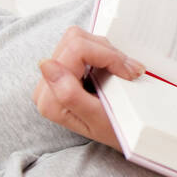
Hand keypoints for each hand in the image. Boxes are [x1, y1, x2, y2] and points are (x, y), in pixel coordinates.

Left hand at [32, 25, 144, 150]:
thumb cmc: (116, 132)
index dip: (108, 56)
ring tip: (122, 70)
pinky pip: (78, 44)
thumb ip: (69, 95)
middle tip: (130, 71)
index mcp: (51, 99)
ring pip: (76, 37)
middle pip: (75, 40)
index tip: (129, 73)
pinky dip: (100, 52)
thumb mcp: (98, 119)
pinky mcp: (63, 69)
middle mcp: (46, 86)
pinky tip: (112, 68)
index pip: (76, 50)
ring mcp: (54, 76)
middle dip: (108, 52)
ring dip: (104, 50)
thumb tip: (46, 64)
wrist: (126, 138)